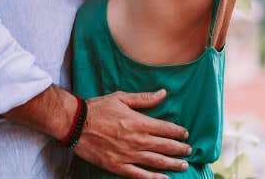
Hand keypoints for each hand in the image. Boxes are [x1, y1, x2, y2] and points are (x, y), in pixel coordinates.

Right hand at [73, 90, 192, 178]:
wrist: (75, 124)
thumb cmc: (97, 108)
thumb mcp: (120, 98)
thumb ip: (143, 98)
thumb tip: (163, 93)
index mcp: (139, 122)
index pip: (166, 128)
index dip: (178, 132)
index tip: (185, 134)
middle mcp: (137, 140)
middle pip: (166, 146)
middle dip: (180, 149)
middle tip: (188, 150)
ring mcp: (129, 154)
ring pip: (157, 161)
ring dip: (173, 163)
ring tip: (184, 165)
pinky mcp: (119, 166)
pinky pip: (141, 175)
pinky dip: (155, 178)